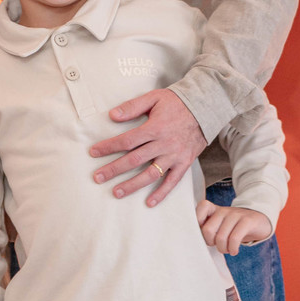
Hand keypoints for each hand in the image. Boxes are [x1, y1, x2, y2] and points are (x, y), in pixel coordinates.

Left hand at [89, 87, 205, 207]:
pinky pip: (172, 181)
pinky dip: (162, 193)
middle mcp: (163, 144)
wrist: (206, 107)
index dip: (109, 147)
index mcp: (154, 128)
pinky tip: (149, 202)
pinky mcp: (184, 163)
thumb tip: (112, 115)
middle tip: (97, 177)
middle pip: (134, 160)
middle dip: (114, 169)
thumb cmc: (177, 103)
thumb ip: (133, 106)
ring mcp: (174, 156)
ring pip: (151, 174)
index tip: (93, 152)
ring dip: (132, 185)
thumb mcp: (154, 98)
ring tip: (116, 192)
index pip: (127, 140)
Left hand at [196, 201, 270, 255]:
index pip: (201, 208)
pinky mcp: (247, 221)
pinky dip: (233, 248)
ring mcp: (236, 214)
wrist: (258, 222)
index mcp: (214, 209)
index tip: (206, 235)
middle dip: (211, 243)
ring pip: (221, 237)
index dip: (199, 224)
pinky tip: (234, 251)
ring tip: (227, 250)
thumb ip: (207, 229)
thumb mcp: (219, 225)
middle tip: (218, 246)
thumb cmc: (233, 227)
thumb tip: (195, 241)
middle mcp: (223, 210)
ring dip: (223, 249)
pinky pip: (234, 238)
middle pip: (208, 230)